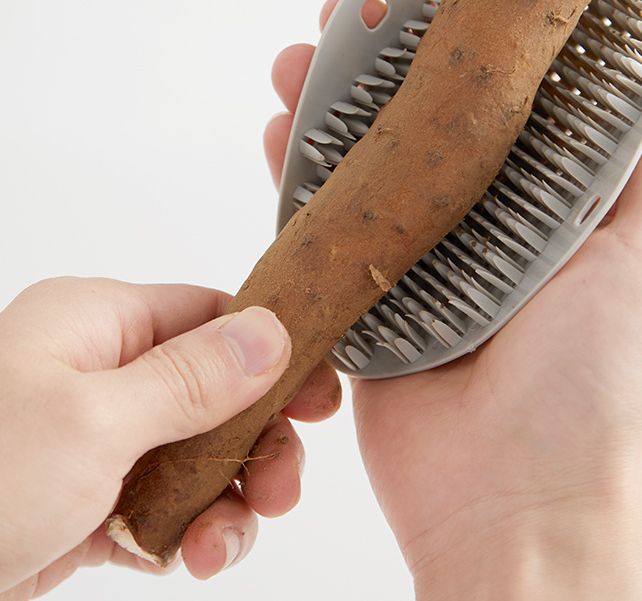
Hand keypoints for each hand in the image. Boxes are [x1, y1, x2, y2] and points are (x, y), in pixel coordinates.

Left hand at [0, 278, 340, 598]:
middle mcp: (100, 373)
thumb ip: (191, 377)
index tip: (318, 393)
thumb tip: (270, 333)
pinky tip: (193, 558)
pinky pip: (169, 501)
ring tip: (228, 542)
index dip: (272, 351)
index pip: (211, 315)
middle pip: (217, 391)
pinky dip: (192, 530)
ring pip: (200, 453)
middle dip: (257, 441)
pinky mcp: (93, 498)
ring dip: (228, 498)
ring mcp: (98, 439)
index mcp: (96, 326)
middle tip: (283, 486)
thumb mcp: (92, 424)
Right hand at [265, 0, 641, 598]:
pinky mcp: (368, 292)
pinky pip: (325, 222)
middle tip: (353, 14)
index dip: (479, 37)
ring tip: (300, 60)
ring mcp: (422, 254)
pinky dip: (298, 176)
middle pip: (429, 118)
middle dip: (387, 62)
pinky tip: (276, 131)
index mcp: (557, 199)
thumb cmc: (597, 385)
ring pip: (369, 160)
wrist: (510, 500)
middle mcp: (488, 219)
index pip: (515, 94)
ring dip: (330, 106)